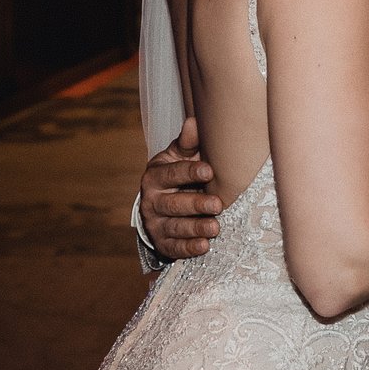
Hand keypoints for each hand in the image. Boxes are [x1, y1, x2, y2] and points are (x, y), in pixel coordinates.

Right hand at [141, 117, 222, 260]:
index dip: (189, 172)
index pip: (171, 174)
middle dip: (195, 204)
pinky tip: (204, 246)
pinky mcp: (161, 243)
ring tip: (215, 227)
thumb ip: (187, 143)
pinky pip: (174, 248)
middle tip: (217, 204)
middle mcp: (151, 200)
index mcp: (155, 176)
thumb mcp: (179, 157)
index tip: (208, 171)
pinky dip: (189, 248)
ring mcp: (155, 223)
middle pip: (172, 203)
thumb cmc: (177, 174)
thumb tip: (194, 121)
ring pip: (174, 227)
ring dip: (195, 228)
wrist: (161, 203)